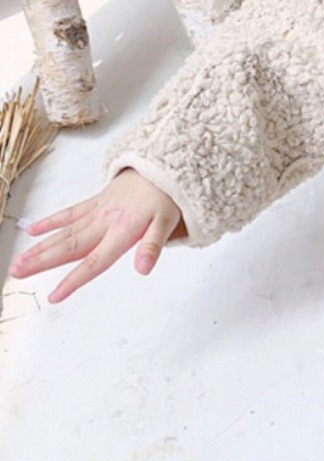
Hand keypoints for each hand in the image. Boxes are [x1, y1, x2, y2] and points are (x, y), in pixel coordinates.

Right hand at [8, 168, 184, 303]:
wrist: (165, 164)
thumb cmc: (167, 196)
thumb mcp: (168, 222)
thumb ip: (153, 246)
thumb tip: (143, 269)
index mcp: (122, 231)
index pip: (95, 261)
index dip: (74, 279)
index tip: (54, 296)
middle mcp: (105, 222)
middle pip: (70, 246)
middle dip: (43, 262)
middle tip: (17, 274)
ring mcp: (98, 211)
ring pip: (64, 231)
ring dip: (41, 247)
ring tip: (19, 262)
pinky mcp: (96, 200)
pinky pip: (71, 212)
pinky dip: (51, 221)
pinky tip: (33, 230)